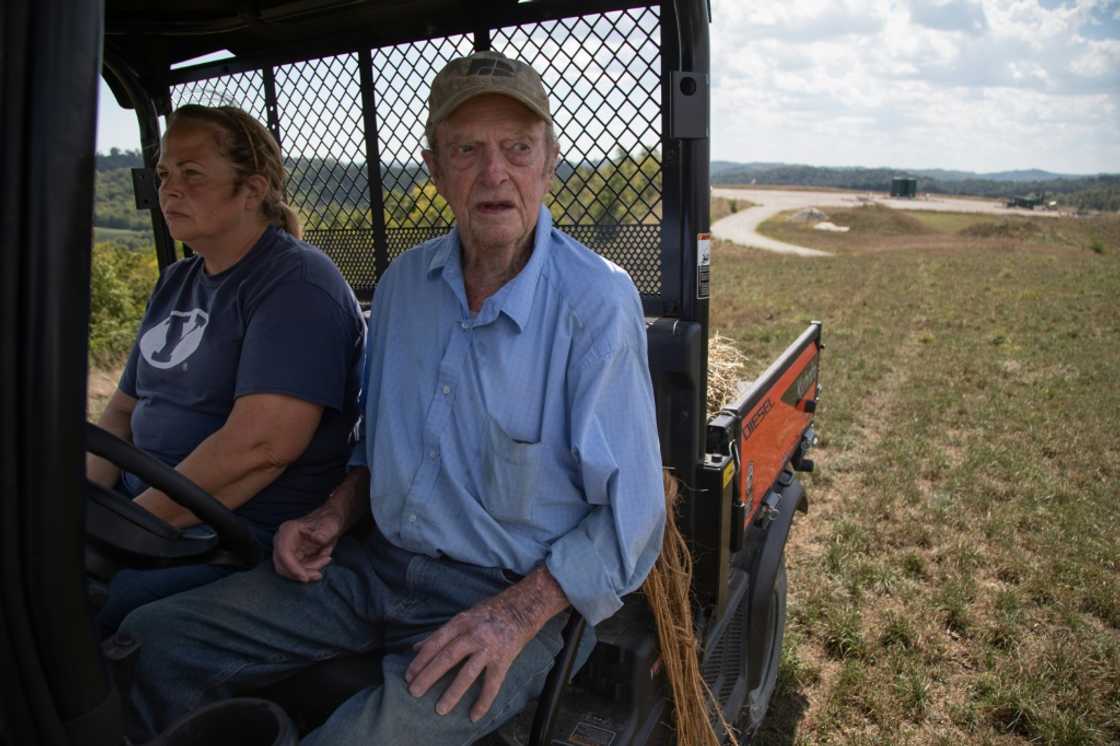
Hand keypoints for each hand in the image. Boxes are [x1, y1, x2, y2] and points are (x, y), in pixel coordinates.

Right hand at [272, 509, 342, 581]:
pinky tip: (323, 559)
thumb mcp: (330, 525)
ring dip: (309, 571)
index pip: (283, 553)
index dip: (292, 567)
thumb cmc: (329, 521)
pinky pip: (298, 570)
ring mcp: (286, 551)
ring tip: (326, 559)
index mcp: (287, 530)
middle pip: (283, 566)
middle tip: (319, 574)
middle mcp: (282, 542)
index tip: (305, 578)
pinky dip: (311, 569)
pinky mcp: (293, 558)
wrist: (330, 523)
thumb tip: (317, 539)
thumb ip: (324, 532)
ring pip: (290, 571)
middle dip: (301, 572)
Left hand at [405, 594, 535, 721]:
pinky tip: (474, 715)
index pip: (435, 643)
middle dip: (428, 676)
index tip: (408, 676)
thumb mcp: (464, 616)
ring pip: (467, 673)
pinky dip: (483, 701)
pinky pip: (492, 684)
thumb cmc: (490, 612)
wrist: (523, 607)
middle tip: (414, 693)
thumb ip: (441, 633)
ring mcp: (489, 648)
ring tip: (440, 709)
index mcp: (461, 622)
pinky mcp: (504, 659)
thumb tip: (415, 647)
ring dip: (452, 693)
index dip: (420, 660)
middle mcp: (474, 634)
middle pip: (447, 657)